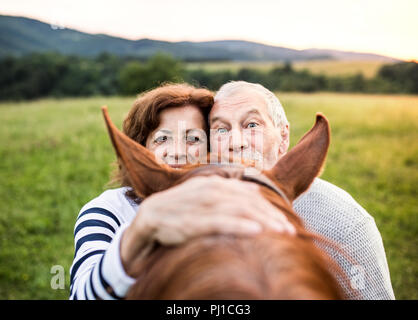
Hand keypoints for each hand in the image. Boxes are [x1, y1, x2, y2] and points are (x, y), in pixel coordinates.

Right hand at [120, 175, 294, 275]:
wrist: (151, 216)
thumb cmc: (184, 208)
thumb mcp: (207, 195)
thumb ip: (230, 192)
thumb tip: (256, 191)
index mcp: (217, 184)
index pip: (250, 195)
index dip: (270, 207)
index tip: (287, 221)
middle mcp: (211, 191)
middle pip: (248, 202)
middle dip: (271, 216)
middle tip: (290, 230)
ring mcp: (202, 205)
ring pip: (238, 211)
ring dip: (262, 221)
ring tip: (281, 232)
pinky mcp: (192, 221)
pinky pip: (220, 223)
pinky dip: (239, 226)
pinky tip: (256, 232)